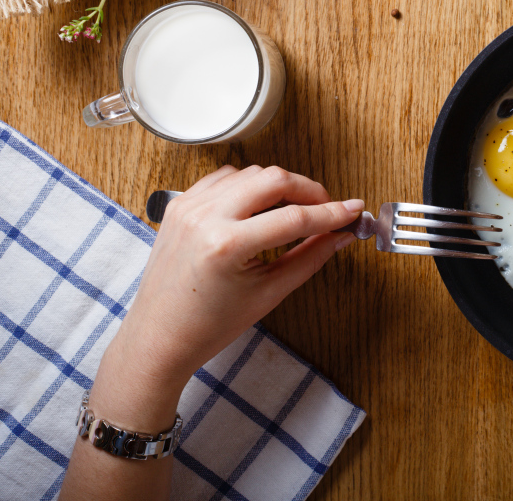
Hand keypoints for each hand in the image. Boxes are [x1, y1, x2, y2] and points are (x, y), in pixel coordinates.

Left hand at [112, 165, 362, 388]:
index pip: (294, 217)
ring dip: (279, 186)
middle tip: (327, 209)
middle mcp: (205, 218)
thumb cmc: (208, 325)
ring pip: (251, 173)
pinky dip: (248, 186)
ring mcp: (188, 207)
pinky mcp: (180, 205)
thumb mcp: (269, 293)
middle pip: (274, 179)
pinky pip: (224, 178)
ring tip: (293, 211)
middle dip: (308, 190)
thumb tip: (340, 236)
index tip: (353, 210)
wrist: (159, 338)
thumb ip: (310, 257)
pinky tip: (258, 207)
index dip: (331, 213)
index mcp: (227, 245)